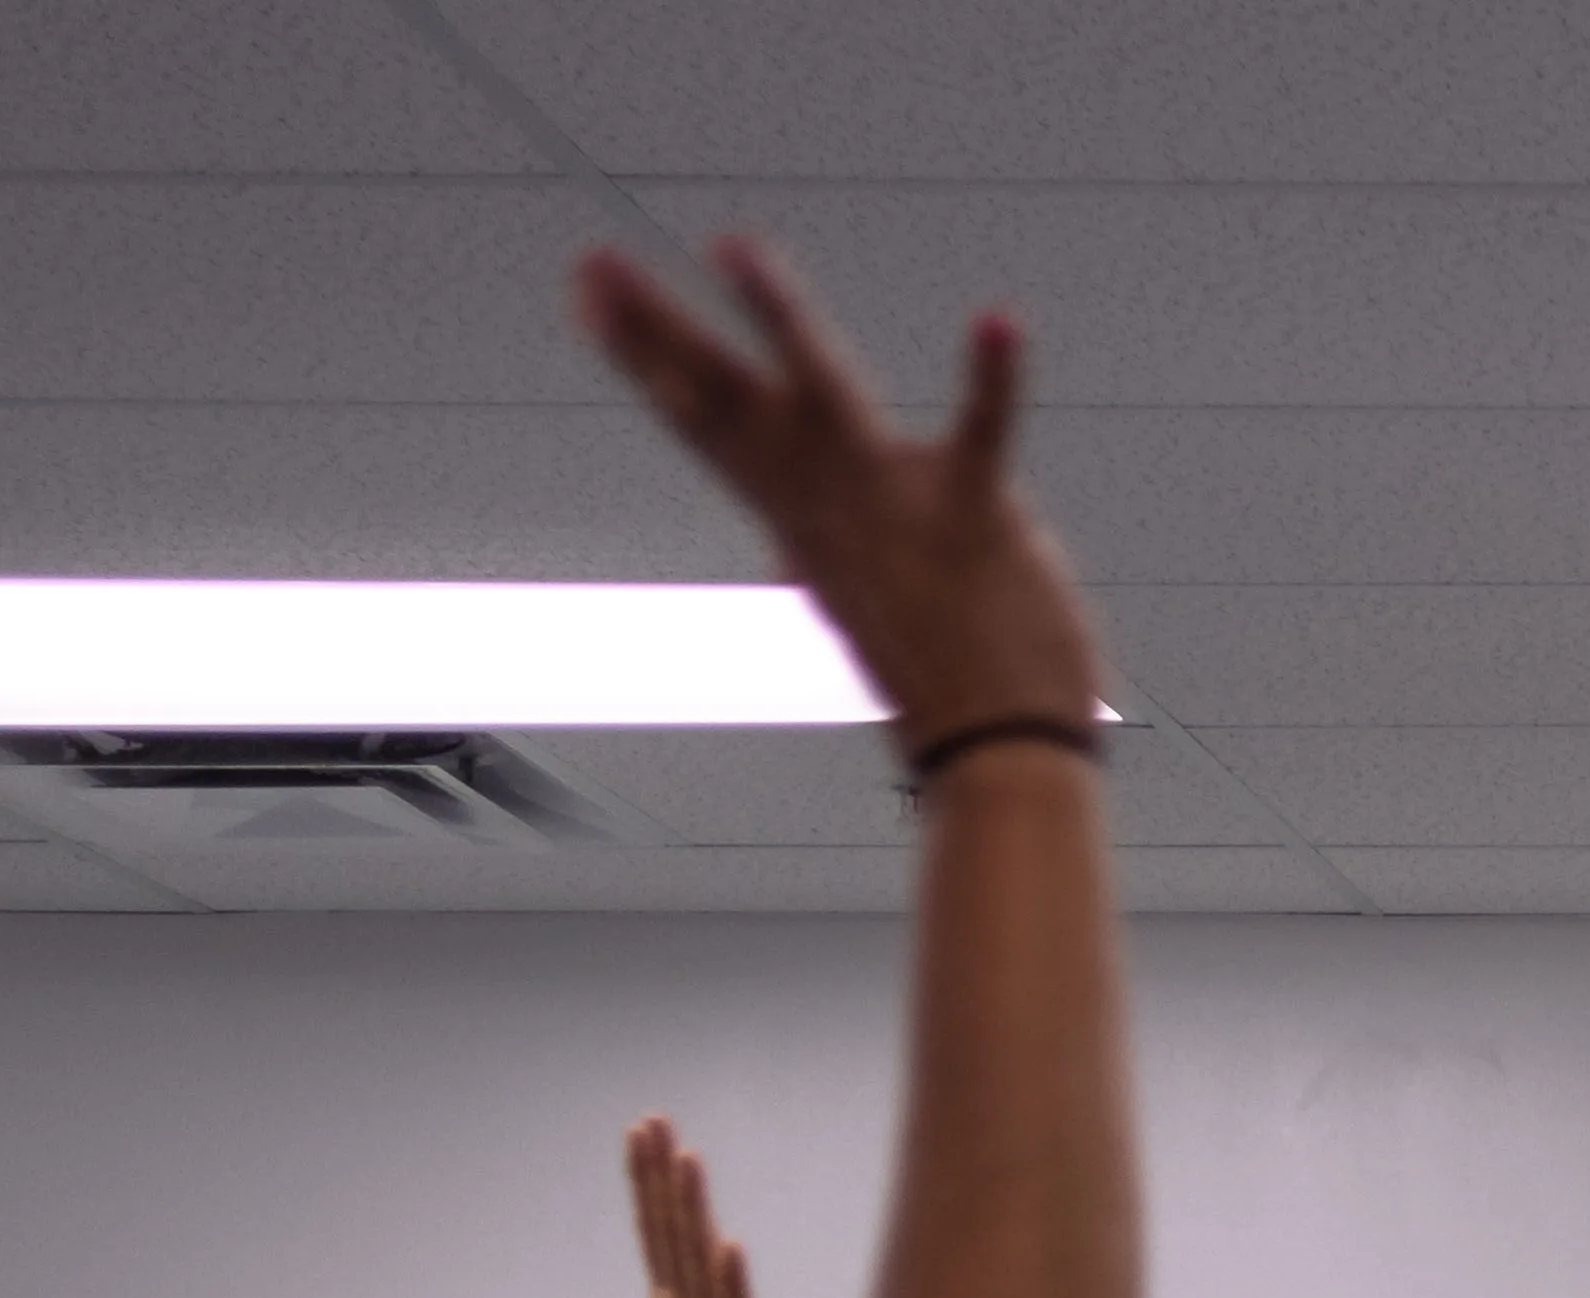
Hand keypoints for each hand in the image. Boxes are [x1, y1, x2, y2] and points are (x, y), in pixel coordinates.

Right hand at [573, 239, 1099, 759]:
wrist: (1003, 760)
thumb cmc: (944, 684)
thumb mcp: (858, 608)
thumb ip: (820, 561)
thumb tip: (784, 553)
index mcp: (801, 523)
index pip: (706, 424)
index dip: (645, 355)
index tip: (586, 292)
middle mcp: (830, 510)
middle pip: (729, 405)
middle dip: (659, 331)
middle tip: (593, 260)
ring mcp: (896, 510)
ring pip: (824, 398)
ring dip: (781, 321)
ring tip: (736, 245)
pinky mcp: (972, 519)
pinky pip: (981, 438)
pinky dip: (992, 383)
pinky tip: (999, 321)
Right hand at [625, 1116, 792, 1297]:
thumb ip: (703, 1296)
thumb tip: (703, 1249)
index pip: (658, 1229)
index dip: (649, 1178)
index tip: (642, 1128)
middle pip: (667, 1232)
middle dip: (657, 1176)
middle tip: (649, 1120)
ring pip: (696, 1262)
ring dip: (691, 1211)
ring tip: (687, 1158)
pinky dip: (732, 1284)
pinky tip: (729, 1245)